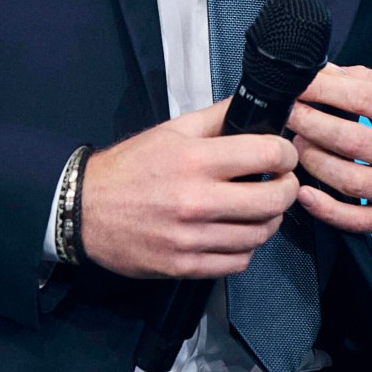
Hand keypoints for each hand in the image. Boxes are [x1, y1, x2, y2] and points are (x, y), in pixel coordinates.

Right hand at [79, 99, 300, 278]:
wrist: (83, 210)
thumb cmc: (128, 168)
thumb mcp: (172, 131)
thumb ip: (217, 118)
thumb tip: (257, 105)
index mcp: (194, 160)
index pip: (267, 155)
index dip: (285, 153)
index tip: (283, 155)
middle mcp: (196, 200)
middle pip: (273, 200)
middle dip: (288, 188)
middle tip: (282, 182)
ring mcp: (191, 237)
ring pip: (260, 234)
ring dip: (268, 220)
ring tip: (259, 208)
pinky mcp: (184, 266)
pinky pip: (237, 262)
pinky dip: (245, 248)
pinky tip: (235, 233)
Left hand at [289, 65, 371, 234]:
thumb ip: (369, 83)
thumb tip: (324, 72)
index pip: (364, 100)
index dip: (325, 91)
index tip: (299, 84)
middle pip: (351, 141)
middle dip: (310, 124)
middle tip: (288, 113)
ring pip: (350, 181)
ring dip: (314, 161)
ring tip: (296, 145)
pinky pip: (357, 221)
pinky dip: (326, 210)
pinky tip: (305, 194)